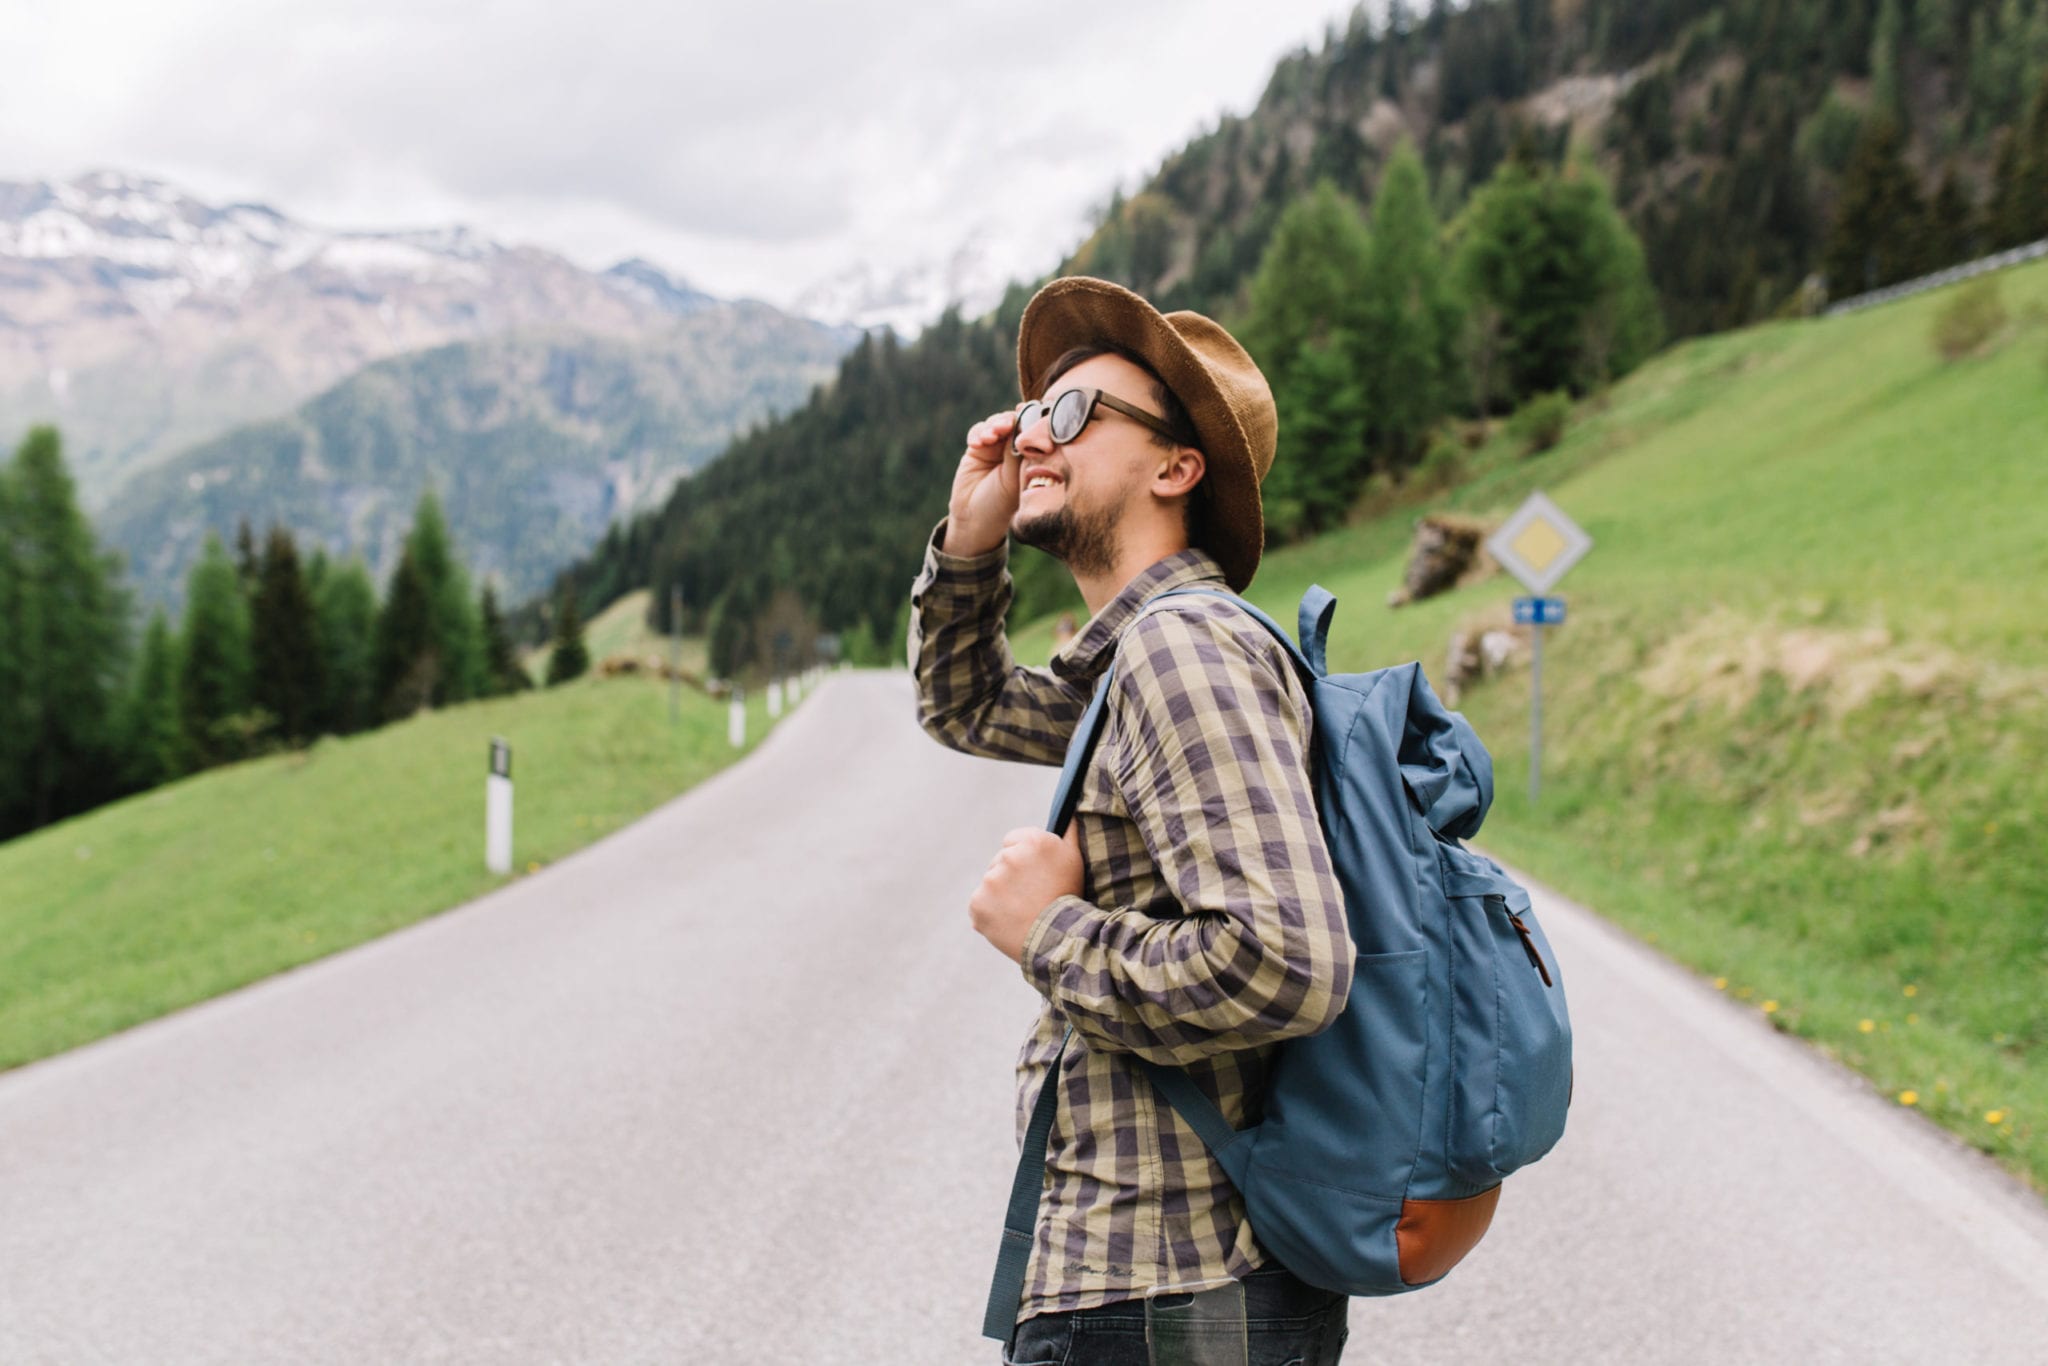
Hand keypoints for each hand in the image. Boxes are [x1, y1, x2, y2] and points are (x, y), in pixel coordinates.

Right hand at [944, 408, 1021, 556]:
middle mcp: (1015, 448)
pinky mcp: (977, 449)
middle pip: (1015, 421)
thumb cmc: (1002, 504)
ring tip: (990, 436)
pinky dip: (978, 433)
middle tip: (1006, 426)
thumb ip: (1017, 452)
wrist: (975, 519)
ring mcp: (995, 447)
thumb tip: (1024, 426)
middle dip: (1010, 421)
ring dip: (993, 425)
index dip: (1031, 418)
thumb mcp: (1015, 478)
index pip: (1033, 429)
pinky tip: (977, 443)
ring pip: (996, 423)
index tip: (1030, 415)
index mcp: (1031, 455)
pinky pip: (978, 432)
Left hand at [969, 824, 1083, 963]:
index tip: (1033, 876)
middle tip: (1030, 897)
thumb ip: (1068, 831)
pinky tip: (1008, 922)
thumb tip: (1069, 813)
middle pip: (999, 862)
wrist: (1058, 941)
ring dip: (999, 896)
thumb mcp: (1074, 859)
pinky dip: (988, 914)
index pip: (1011, 841)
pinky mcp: (977, 903)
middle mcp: (1008, 857)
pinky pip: (979, 905)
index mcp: (1032, 841)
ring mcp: (991, 881)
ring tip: (1021, 912)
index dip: (1023, 860)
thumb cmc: (1068, 898)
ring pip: (990, 884)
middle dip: (1010, 877)